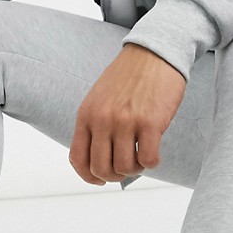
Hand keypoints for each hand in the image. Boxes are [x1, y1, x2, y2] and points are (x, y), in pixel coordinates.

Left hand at [69, 44, 186, 184]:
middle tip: (126, 167)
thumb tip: (100, 160)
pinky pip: (148, 160)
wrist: (153, 53)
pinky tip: (154, 151)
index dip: (88, 176)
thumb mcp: (99, 99)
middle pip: (101, 168)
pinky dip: (152, 163)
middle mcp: (102, 119)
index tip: (100, 179)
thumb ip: (94, 126)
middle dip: (114, 175)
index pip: (78, 159)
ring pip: (124, 168)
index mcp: (86, 115)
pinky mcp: (150, 123)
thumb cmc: (128, 77)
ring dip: (135, 169)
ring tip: (141, 157)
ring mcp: (125, 121)